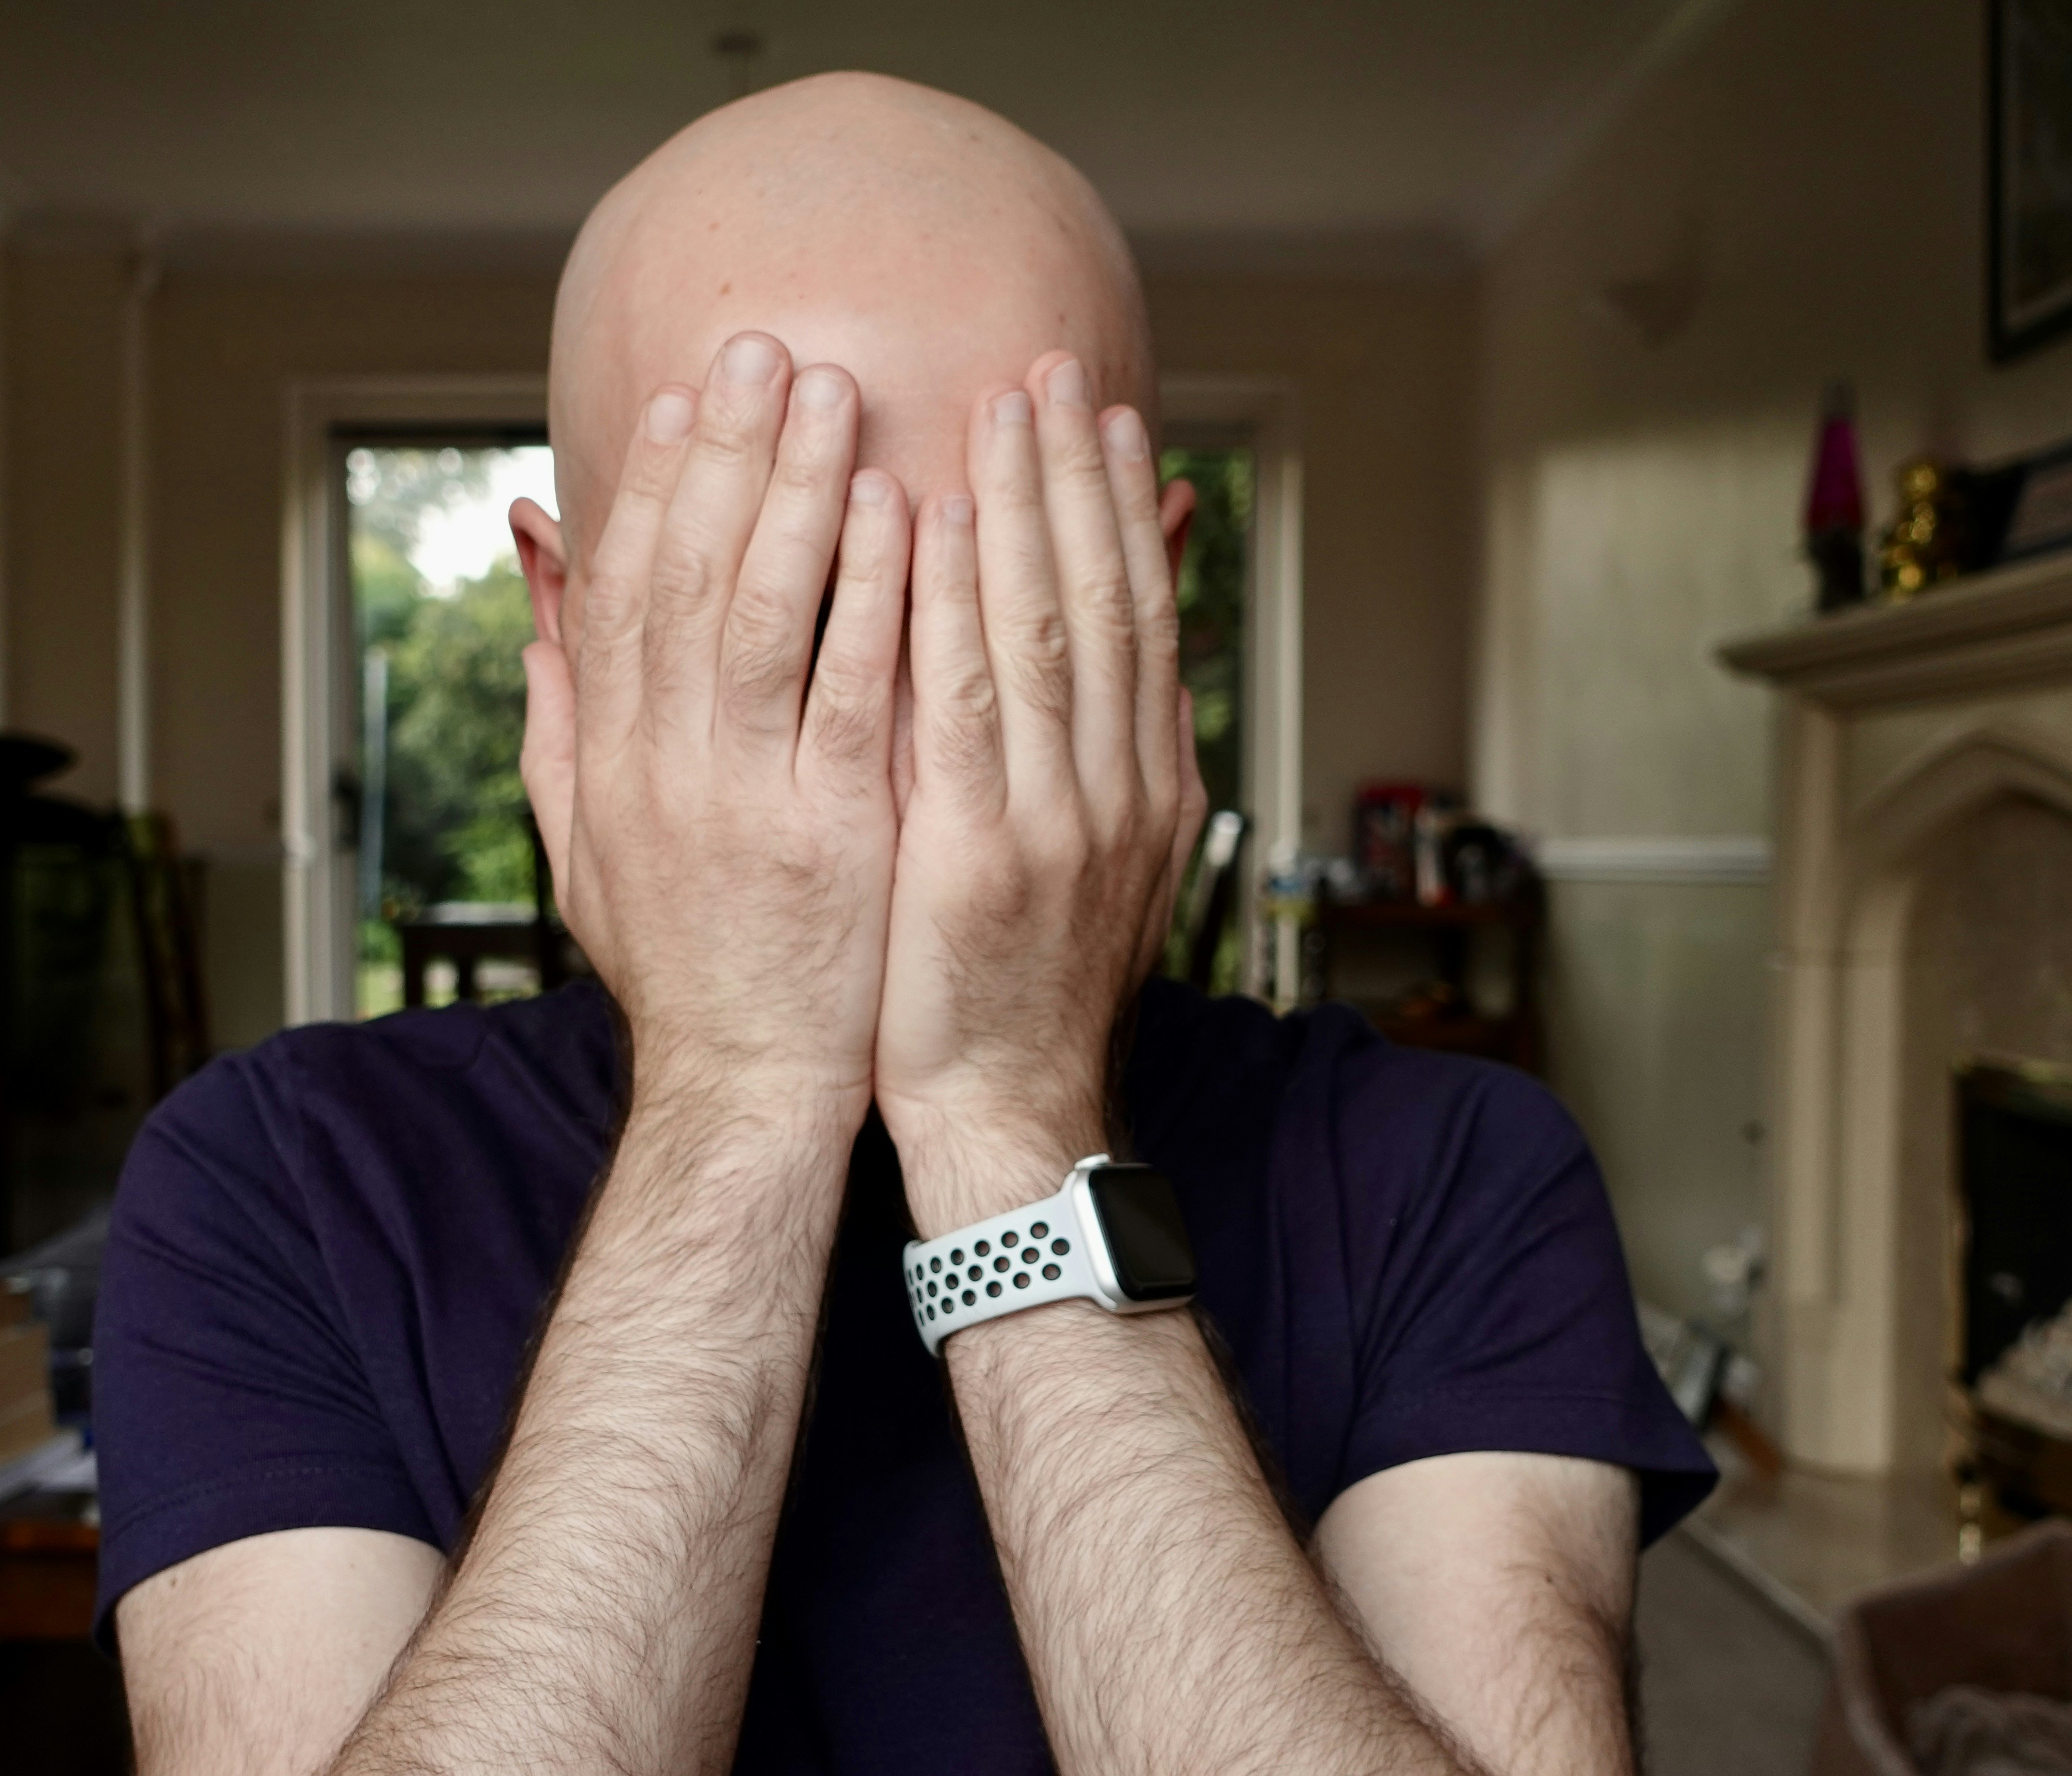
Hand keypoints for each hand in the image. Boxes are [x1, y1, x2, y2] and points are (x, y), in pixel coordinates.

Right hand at [518, 334, 912, 1132]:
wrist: (743, 1090)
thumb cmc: (682, 967)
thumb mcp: (585, 845)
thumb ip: (559, 720)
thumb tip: (537, 605)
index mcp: (611, 762)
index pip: (623, 593)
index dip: (650, 485)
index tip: (681, 397)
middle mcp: (664, 766)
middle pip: (685, 575)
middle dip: (723, 451)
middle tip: (760, 346)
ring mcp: (744, 797)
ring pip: (761, 610)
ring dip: (795, 489)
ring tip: (830, 390)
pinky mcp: (828, 831)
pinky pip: (849, 687)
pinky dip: (868, 593)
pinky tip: (897, 510)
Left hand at [875, 351, 1204, 1229]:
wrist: (1011, 1110)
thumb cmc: (1019, 988)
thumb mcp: (1088, 865)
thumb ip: (1093, 754)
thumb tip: (1103, 663)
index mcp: (1146, 786)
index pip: (1138, 616)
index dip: (1121, 510)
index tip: (1098, 415)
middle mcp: (1119, 789)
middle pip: (1102, 600)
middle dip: (1076, 479)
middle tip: (1050, 369)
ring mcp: (1058, 821)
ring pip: (1045, 630)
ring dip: (1023, 510)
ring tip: (998, 408)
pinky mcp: (983, 856)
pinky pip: (966, 704)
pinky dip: (949, 605)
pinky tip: (925, 524)